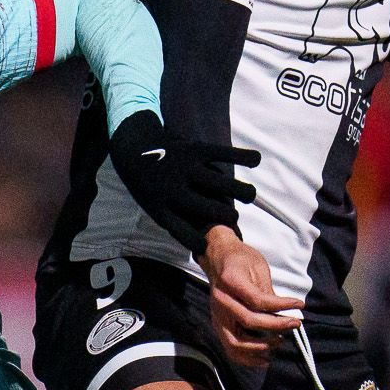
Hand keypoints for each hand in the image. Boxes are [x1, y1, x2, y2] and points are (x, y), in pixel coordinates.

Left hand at [106, 109, 258, 241]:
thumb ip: (175, 218)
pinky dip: (242, 156)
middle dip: (227, 216)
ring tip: (250, 195)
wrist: (133, 145)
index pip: (182, 231)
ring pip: (221, 183)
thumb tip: (203, 241)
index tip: (210, 244)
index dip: (197, 241)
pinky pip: (223, 153)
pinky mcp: (194, 149)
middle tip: (234, 217)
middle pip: (208, 209)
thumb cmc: (148, 184)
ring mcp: (184, 168)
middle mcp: (173, 189)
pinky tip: (257, 160)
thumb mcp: (151, 205)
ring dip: (242, 191)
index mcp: (159, 207)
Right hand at [201, 224, 301, 369]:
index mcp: (230, 281)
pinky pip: (231, 349)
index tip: (299, 305)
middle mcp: (221, 301)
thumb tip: (283, 312)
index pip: (257, 300)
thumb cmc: (240, 259)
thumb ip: (267, 291)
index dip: (281, 305)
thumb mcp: (258, 266)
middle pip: (248, 322)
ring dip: (261, 347)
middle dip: (276, 326)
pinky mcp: (218, 326)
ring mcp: (217, 316)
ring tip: (280, 342)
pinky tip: (265, 358)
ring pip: (236, 342)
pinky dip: (247, 359)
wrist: (217, 258)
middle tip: (295, 324)